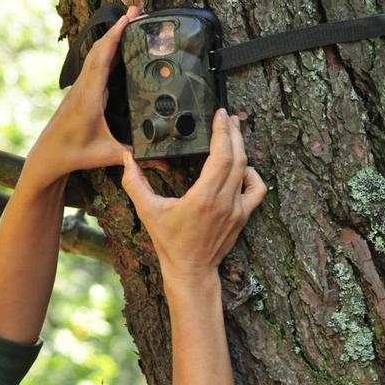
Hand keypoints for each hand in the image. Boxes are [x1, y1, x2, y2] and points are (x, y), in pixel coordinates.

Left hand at [23, 6, 141, 185]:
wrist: (47, 156)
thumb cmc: (73, 154)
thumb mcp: (108, 155)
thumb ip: (136, 158)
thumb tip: (165, 164)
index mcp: (90, 97)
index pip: (103, 58)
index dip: (116, 36)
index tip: (129, 19)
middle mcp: (83, 87)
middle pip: (100, 48)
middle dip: (118, 28)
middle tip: (137, 12)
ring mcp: (80, 87)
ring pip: (96, 54)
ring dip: (112, 37)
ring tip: (129, 23)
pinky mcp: (80, 91)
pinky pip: (94, 64)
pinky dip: (106, 50)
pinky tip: (116, 48)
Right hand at [121, 109, 266, 282]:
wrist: (191, 270)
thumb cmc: (170, 242)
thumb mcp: (148, 212)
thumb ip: (135, 183)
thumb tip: (127, 158)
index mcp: (204, 197)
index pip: (221, 155)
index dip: (222, 131)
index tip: (220, 114)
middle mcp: (225, 200)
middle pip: (238, 156)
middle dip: (234, 132)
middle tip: (228, 116)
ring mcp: (237, 209)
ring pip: (247, 169)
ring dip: (243, 148)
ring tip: (235, 133)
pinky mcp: (243, 216)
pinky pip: (256, 189)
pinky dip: (252, 174)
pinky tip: (242, 168)